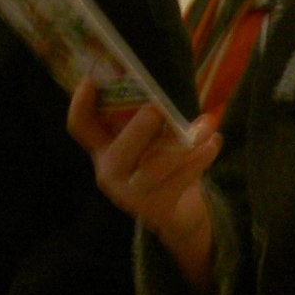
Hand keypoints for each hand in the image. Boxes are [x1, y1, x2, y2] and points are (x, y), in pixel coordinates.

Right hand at [67, 76, 220, 289]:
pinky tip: (214, 143)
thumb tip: (159, 86)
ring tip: (207, 125)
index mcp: (103, 149)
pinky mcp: (155, 208)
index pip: (81, 127)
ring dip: (186, 143)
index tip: (89, 80)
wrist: (178, 214)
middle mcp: (110, 172)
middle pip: (119, 151)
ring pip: (155, 167)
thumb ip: (148, 116)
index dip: (81, 104)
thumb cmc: (163, 164)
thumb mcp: (150, 138)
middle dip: (139, 128)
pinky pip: (179, 180)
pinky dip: (200, 160)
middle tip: (158, 107)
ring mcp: (130, 194)